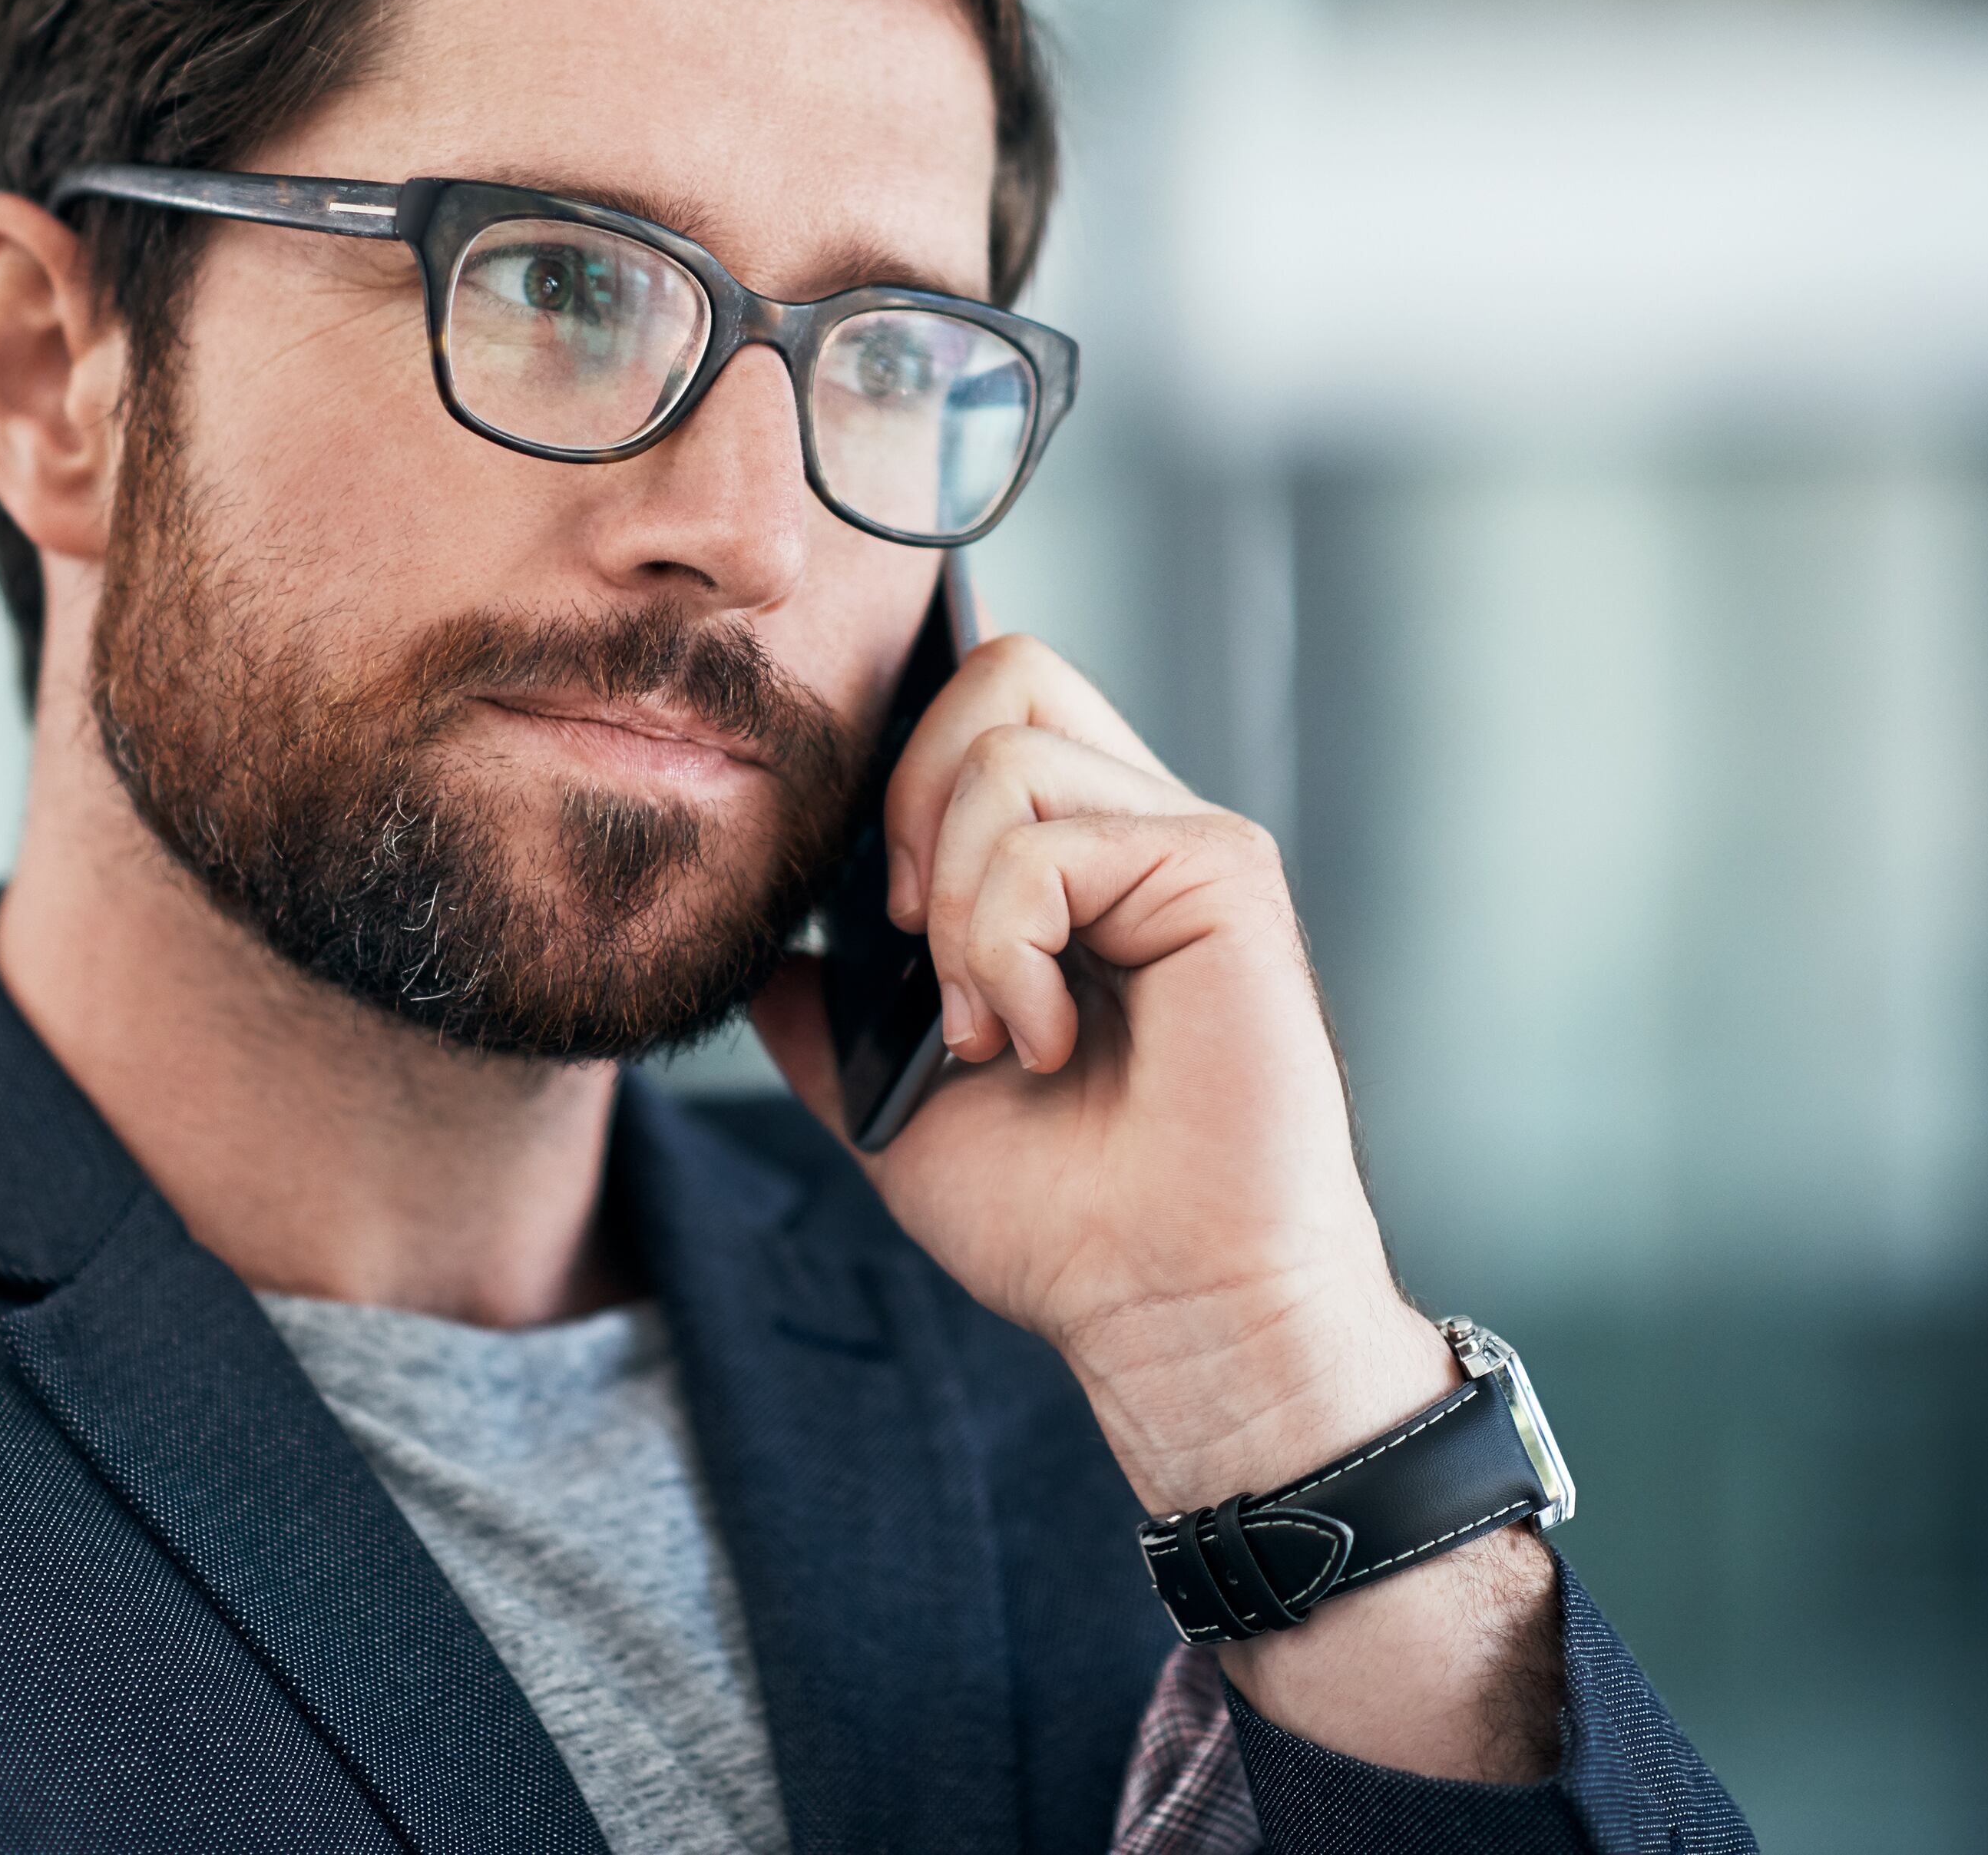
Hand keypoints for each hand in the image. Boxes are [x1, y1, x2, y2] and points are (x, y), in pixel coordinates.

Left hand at [750, 633, 1451, 1519]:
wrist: (1167, 1313)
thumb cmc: (1070, 1228)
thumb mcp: (902, 1109)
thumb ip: (835, 1021)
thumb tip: (764, 961)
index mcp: (1077, 870)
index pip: (978, 714)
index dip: (899, 777)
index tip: (881, 919)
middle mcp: (1137, 834)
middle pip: (1002, 674)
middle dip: (911, 799)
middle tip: (916, 946)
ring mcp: (1185, 845)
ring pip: (1008, 743)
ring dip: (960, 902)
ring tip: (990, 1026)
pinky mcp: (1223, 871)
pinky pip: (1052, 837)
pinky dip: (1008, 945)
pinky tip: (1045, 1041)